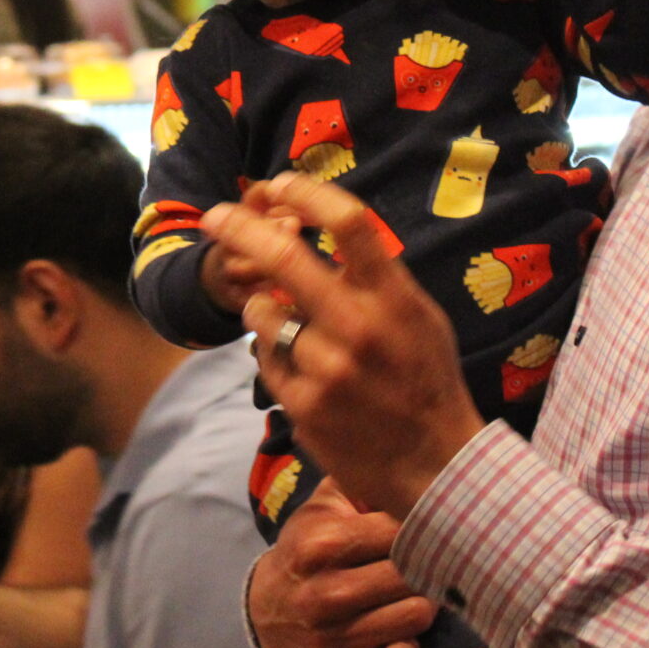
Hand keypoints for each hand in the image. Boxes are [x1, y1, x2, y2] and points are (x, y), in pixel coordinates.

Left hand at [202, 173, 483, 517]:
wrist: (432, 464)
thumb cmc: (426, 381)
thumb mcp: (420, 317)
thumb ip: (377, 279)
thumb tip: (327, 234)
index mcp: (392, 298)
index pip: (349, 223)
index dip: (308, 193)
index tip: (281, 183)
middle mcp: (357, 328)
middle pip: (282, 256)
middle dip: (238, 228)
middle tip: (215, 215)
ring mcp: (325, 368)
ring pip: (263, 312)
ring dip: (264, 308)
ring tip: (290, 324)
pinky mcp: (301, 404)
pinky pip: (265, 357)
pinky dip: (273, 353)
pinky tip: (301, 367)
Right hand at [247, 483, 434, 647]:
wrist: (265, 613)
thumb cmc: (307, 552)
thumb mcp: (322, 509)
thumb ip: (361, 481)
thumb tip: (412, 463)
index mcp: (321, 546)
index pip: (402, 531)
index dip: (421, 528)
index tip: (427, 529)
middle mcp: (324, 595)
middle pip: (414, 575)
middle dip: (425, 568)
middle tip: (424, 566)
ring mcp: (330, 641)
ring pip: (416, 617)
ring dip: (420, 606)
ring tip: (408, 597)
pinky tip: (394, 634)